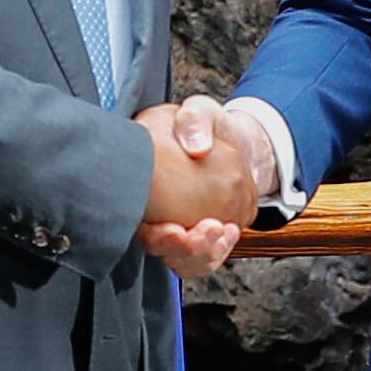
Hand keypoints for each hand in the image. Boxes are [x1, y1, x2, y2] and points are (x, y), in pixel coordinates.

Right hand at [138, 96, 255, 275]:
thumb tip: (197, 147)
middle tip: (209, 229)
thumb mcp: (198, 111)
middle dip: (185, 249)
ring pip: (183, 260)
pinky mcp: (198, 235)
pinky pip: (203, 258)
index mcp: (144, 185)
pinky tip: (228, 233)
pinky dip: (216, 252)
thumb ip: (194, 119)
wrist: (230, 142)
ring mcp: (176, 227)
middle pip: (161, 249)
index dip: (156, 237)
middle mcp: (154, 212)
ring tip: (222, 232)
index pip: (140, 224)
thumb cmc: (204, 126)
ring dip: (203, 254)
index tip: (174, 230)